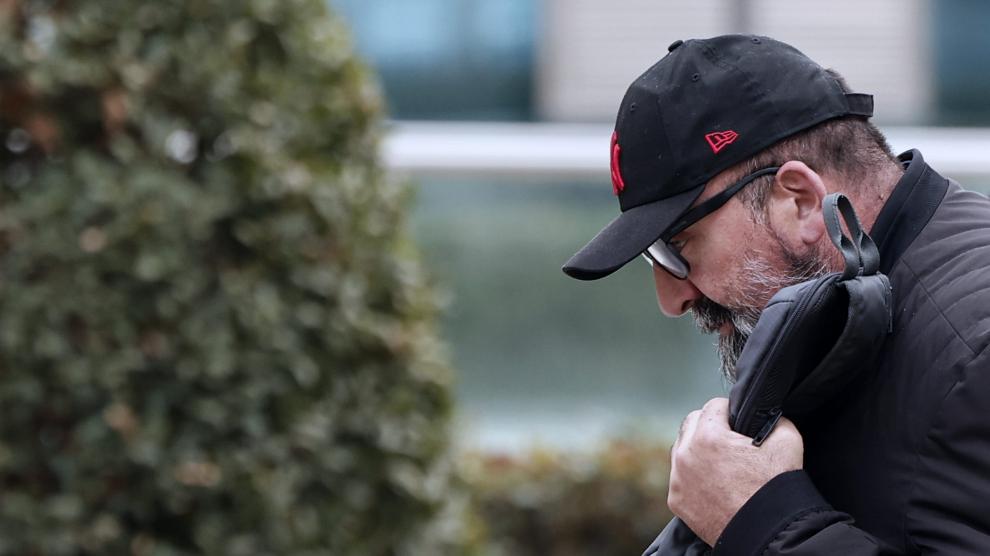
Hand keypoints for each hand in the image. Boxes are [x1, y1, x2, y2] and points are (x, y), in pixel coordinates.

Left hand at [668, 397, 803, 545]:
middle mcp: (685, 455)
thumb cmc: (775, 488)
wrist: (768, 533)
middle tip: (729, 437)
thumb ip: (775, 418)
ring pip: (681, 448)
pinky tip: (712, 480)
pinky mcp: (676, 500)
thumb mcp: (787, 441)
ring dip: (697, 448)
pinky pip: (680, 475)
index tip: (738, 421)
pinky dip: (692, 474)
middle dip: (709, 425)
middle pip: (691, 423)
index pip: (713, 406)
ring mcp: (678, 479)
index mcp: (708, 437)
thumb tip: (767, 414)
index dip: (730, 410)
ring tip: (720, 459)